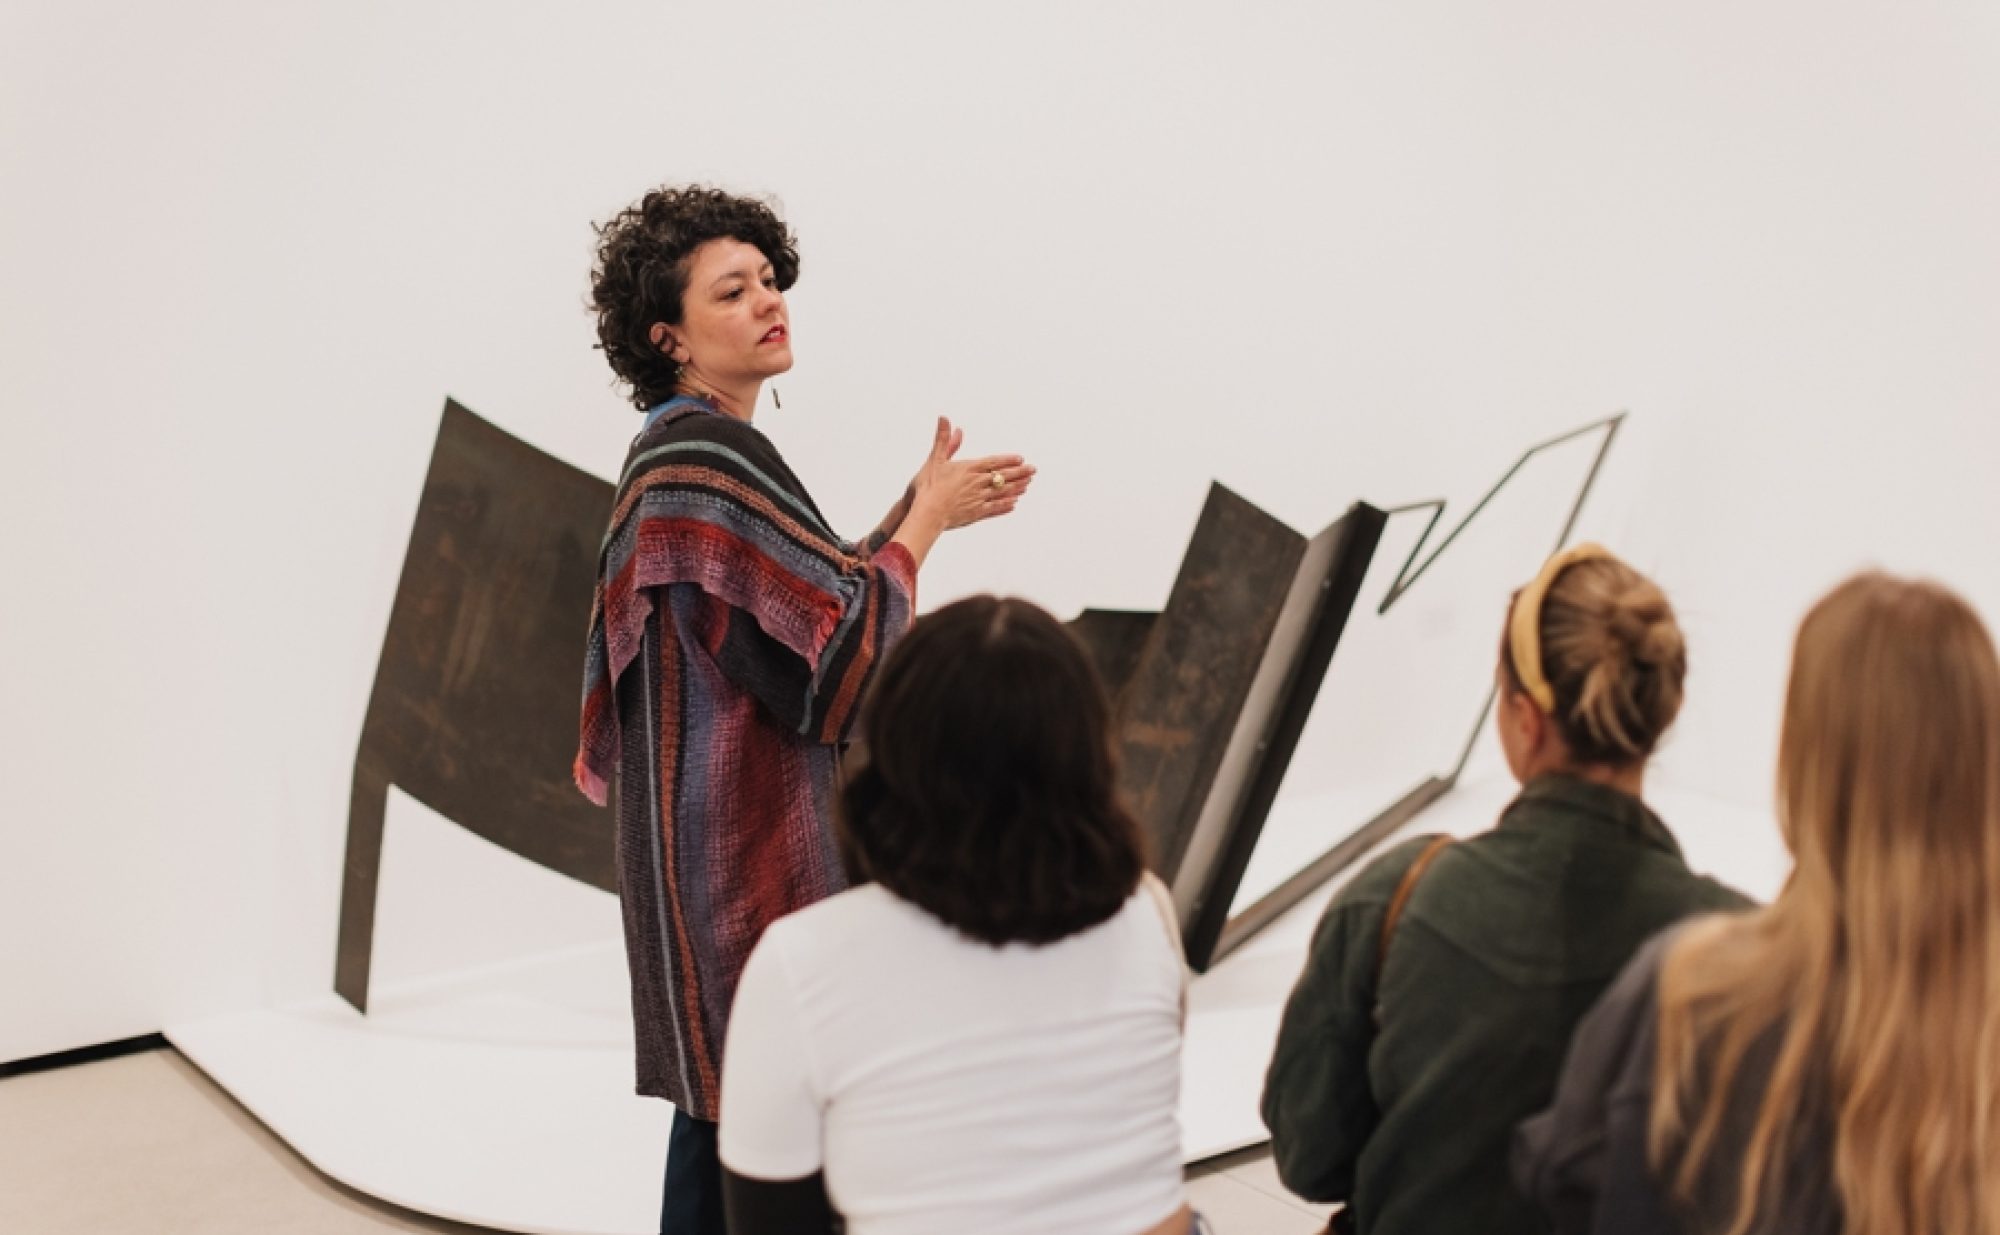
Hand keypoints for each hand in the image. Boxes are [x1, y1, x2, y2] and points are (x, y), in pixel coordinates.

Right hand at [910, 416, 1034, 531]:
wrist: (927, 513)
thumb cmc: (928, 487)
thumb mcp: (935, 459)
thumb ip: (943, 439)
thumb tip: (944, 418)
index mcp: (969, 469)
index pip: (993, 462)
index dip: (1008, 460)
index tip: (1021, 459)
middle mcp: (977, 483)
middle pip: (1003, 477)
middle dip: (1020, 473)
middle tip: (1033, 470)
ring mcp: (978, 499)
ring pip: (1002, 492)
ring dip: (1017, 488)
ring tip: (1028, 484)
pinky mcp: (976, 514)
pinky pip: (995, 508)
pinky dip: (1005, 505)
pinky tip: (1013, 504)